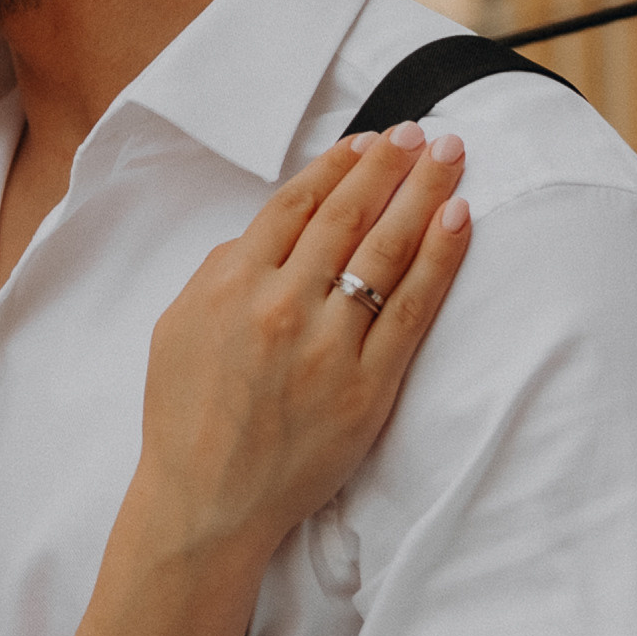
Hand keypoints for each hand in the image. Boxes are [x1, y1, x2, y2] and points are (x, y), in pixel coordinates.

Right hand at [130, 123, 471, 572]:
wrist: (206, 501)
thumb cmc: (185, 416)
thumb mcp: (178, 326)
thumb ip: (220, 271)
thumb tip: (268, 233)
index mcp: (231, 282)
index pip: (295, 204)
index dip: (338, 165)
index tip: (369, 140)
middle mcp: (281, 304)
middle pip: (348, 215)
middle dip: (389, 164)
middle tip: (421, 133)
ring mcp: (328, 345)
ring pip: (385, 250)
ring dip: (421, 193)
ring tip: (448, 156)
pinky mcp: (367, 386)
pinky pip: (413, 308)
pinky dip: (439, 258)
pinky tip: (459, 219)